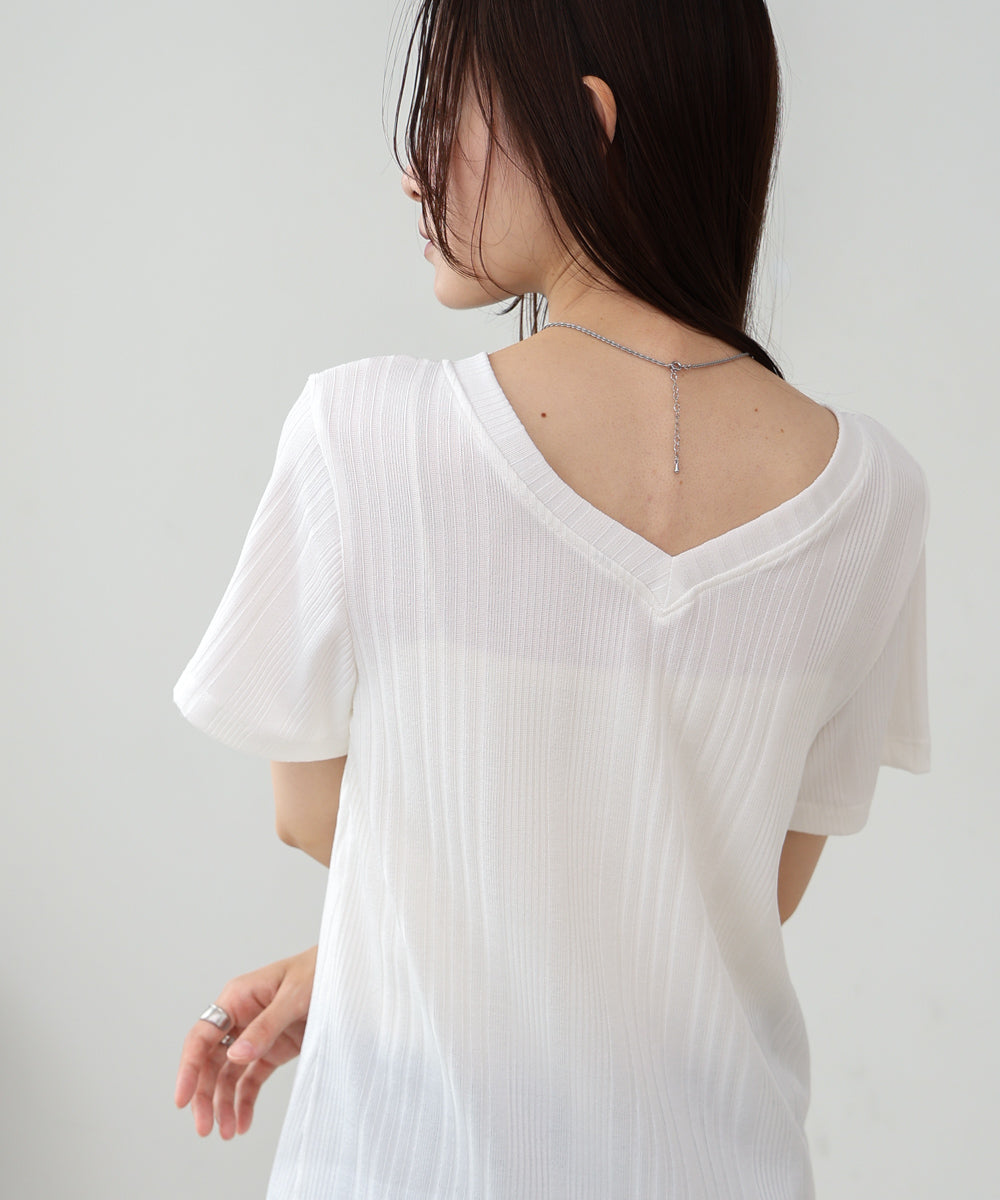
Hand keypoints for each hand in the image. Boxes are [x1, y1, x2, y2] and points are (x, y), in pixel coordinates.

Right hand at [174, 945, 316, 1138]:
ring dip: (224, 1104)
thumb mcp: (294, 996)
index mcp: (238, 997)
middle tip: (204, 1129)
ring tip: (227, 1133)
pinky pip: (251, 1079)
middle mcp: (240, 1017)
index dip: (189, 1068)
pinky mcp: (273, 1050)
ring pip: (228, 1075)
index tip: (182, 1100)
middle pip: (211, 1061)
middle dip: (205, 1096)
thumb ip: (266, 1026)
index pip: (202, 1036)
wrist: (348, 974)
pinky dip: (245, 1102)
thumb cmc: (320, 971)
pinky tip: (243, 1123)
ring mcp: (256, 1035)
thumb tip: (235, 1056)